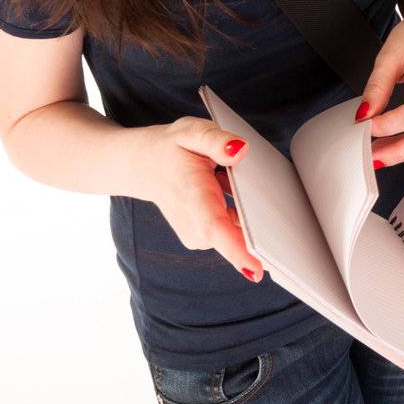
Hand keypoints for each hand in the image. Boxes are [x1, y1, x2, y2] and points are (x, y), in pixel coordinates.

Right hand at [130, 117, 262, 283]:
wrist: (144, 165)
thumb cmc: (170, 149)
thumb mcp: (191, 132)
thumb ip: (216, 141)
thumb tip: (240, 150)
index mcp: (193, 197)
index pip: (215, 229)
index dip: (237, 251)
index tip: (257, 270)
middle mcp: (195, 225)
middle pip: (236, 237)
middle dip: (259, 223)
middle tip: (260, 194)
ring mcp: (199, 235)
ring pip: (238, 233)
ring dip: (250, 213)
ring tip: (232, 182)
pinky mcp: (204, 236)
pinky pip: (234, 230)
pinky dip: (242, 213)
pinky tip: (233, 190)